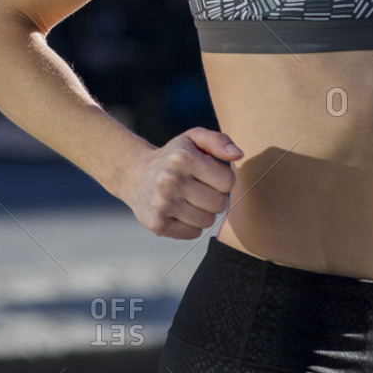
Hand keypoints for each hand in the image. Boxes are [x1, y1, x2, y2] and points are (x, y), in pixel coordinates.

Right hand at [122, 126, 242, 239]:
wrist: (133, 173)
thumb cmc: (172, 156)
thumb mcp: (193, 139)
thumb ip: (218, 141)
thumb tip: (238, 154)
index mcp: (182, 158)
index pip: (228, 182)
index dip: (222, 179)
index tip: (208, 175)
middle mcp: (170, 181)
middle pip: (219, 204)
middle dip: (214, 197)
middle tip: (199, 189)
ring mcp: (162, 204)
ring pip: (207, 221)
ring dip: (202, 212)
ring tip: (188, 199)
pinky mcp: (158, 224)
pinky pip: (193, 233)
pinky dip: (190, 225)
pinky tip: (179, 211)